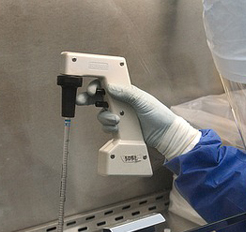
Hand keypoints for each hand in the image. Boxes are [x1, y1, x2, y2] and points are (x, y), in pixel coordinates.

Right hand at [76, 80, 200, 159]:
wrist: (164, 134)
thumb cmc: (158, 114)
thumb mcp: (142, 100)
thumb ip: (127, 92)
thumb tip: (110, 86)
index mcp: (125, 91)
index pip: (106, 84)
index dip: (96, 84)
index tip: (92, 89)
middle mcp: (120, 102)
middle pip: (98, 98)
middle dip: (87, 99)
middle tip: (82, 101)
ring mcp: (119, 115)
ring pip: (101, 113)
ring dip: (104, 116)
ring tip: (116, 120)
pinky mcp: (119, 128)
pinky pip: (106, 126)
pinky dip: (109, 126)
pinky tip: (117, 127)